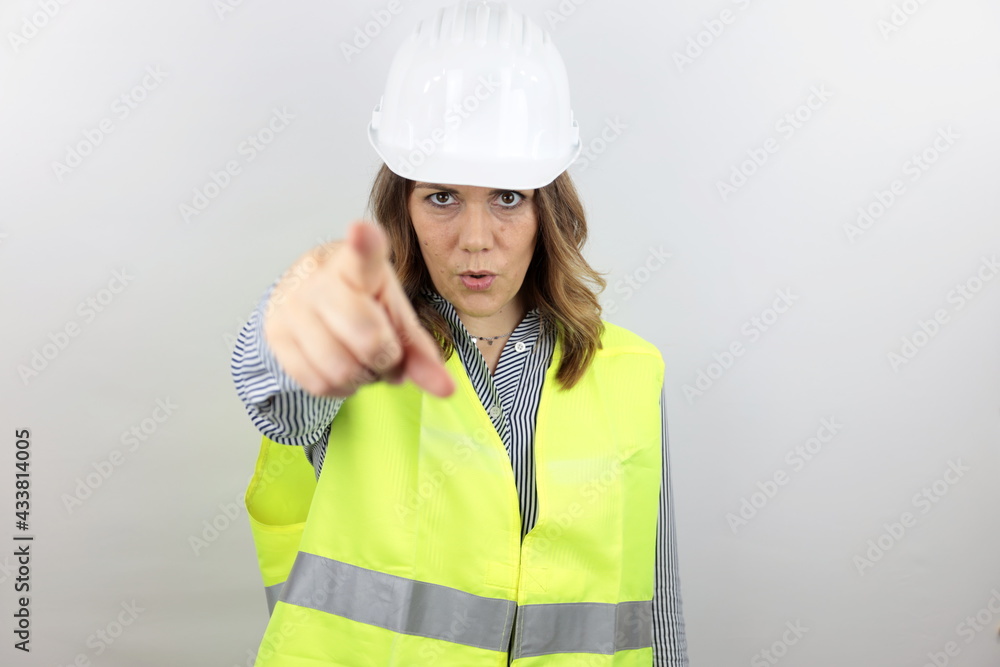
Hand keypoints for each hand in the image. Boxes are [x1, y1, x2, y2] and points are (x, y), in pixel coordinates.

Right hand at [262, 220, 454, 398]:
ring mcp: (293, 308)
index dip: (364, 243)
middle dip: (387, 359)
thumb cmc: (361, 300)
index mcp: (358, 265)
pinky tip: (343, 368)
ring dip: (363, 378)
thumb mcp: (394, 313)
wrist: (306, 292)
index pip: (363, 253)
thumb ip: (420, 349)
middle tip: (385, 353)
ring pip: (341, 370)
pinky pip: (318, 384)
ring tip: (363, 361)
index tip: (362, 230)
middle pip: (368, 340)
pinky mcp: (276, 336)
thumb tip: (446, 389)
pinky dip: (340, 388)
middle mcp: (320, 281)